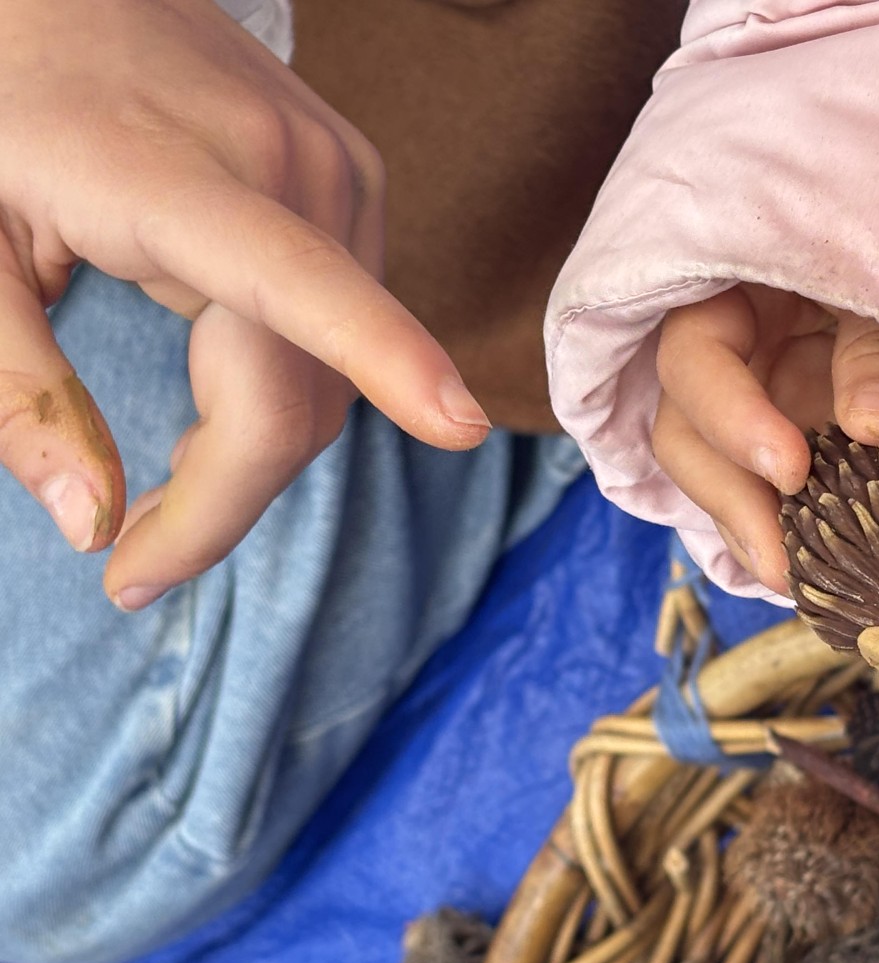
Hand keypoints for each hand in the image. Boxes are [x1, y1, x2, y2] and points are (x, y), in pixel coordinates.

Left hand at [0, 0, 490, 610]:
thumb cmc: (0, 106)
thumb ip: (20, 393)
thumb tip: (88, 526)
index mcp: (175, 176)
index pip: (305, 285)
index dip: (389, 359)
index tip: (455, 426)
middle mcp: (290, 168)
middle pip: (308, 386)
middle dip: (228, 497)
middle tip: (133, 562)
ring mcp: (337, 171)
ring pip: (334, 373)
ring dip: (260, 449)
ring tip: (170, 477)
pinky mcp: (356, 181)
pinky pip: (346, 325)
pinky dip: (297, 388)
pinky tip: (227, 389)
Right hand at [653, 283, 878, 593]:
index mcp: (734, 294)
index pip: (693, 357)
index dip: (730, 418)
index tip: (791, 472)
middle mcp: (727, 355)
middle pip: (682, 430)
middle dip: (729, 500)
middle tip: (785, 563)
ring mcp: (749, 403)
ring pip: (711, 473)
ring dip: (748, 531)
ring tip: (797, 582)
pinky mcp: (778, 444)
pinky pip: (759, 494)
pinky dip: (781, 533)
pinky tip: (811, 574)